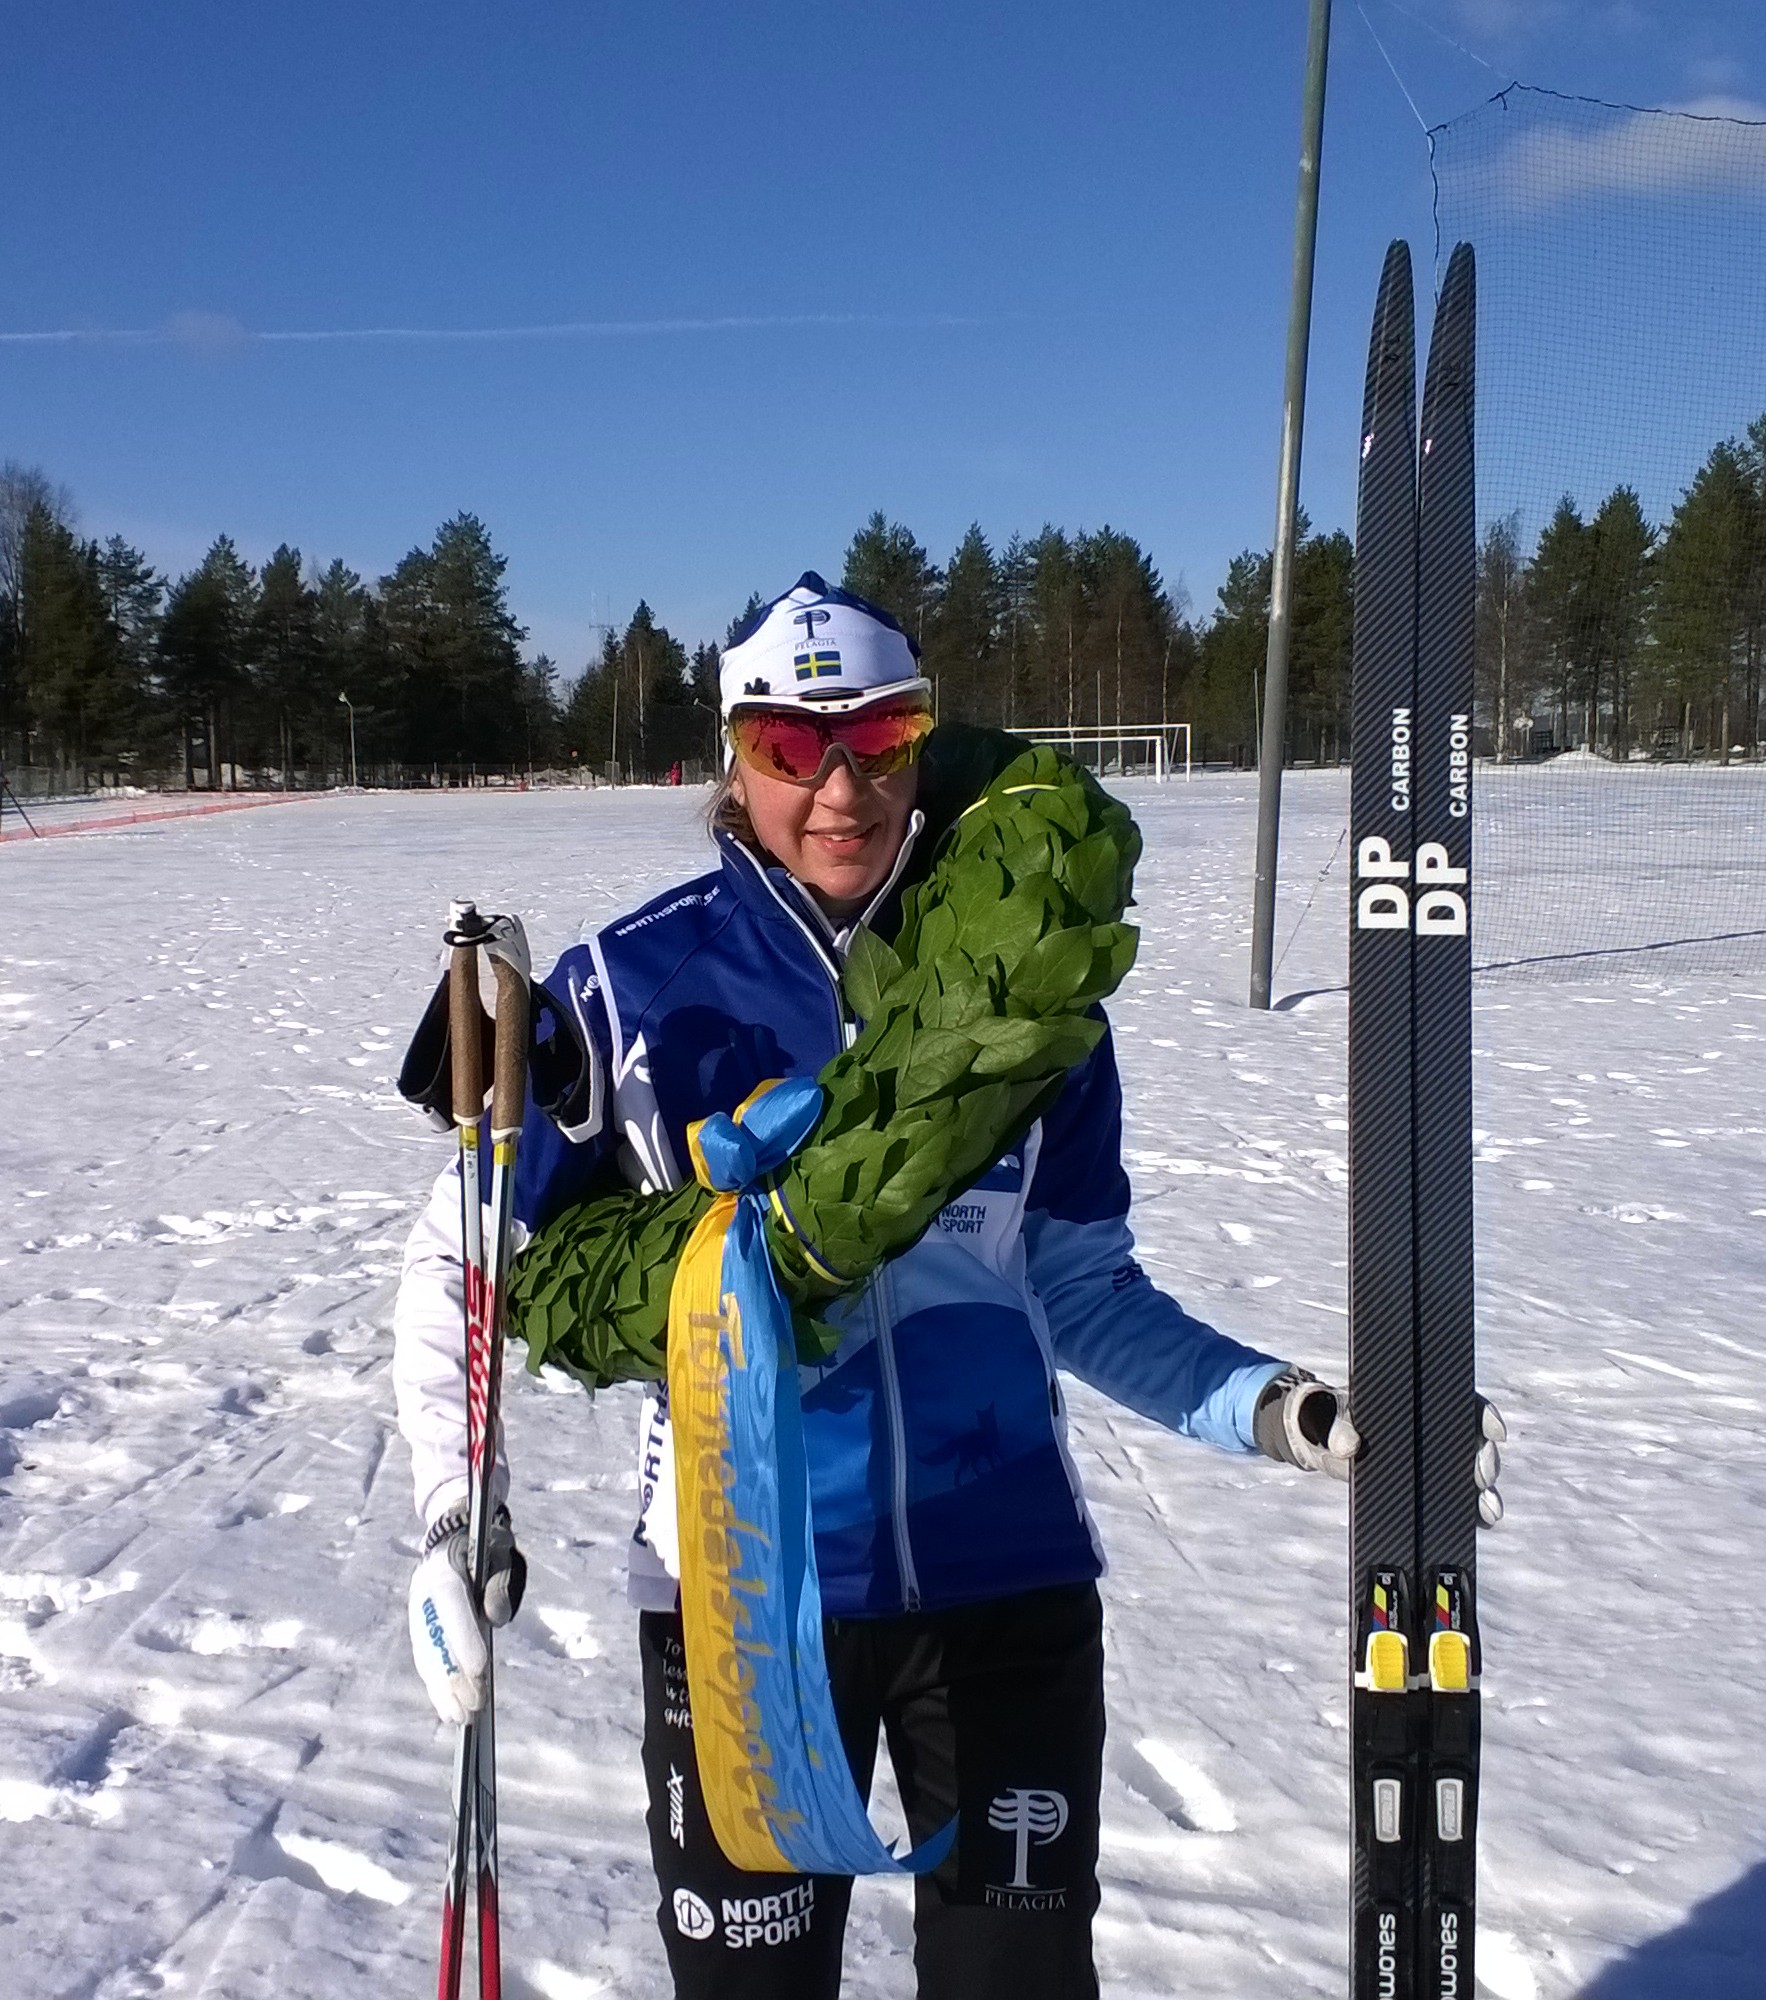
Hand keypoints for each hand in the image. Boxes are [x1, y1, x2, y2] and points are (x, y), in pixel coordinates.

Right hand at [407, 1504, 526, 1724]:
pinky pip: (426, 1659)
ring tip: (459, 1718)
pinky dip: (436, 1684)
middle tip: (473, 1710)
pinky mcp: (420, 1626)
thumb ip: (498, 1583)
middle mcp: (423, 1594)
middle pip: (435, 1641)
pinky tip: (447, 1707)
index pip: (452, 1606)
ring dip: (442, 1690)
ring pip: (427, 1656)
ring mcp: (418, 1612)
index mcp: (442, 1569)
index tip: (479, 1672)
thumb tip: (496, 1620)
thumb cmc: (482, 1542)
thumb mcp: (498, 1551)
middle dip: (453, 1678)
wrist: (452, 1531)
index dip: (463, 1639)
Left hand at [1257, 1369, 1508, 1526]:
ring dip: (1486, 1492)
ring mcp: (1437, 1459)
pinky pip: (1460, 1499)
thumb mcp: (1334, 1422)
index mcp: (1421, 1403)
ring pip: (1472, 1472)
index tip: (1497, 1431)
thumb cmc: (1336, 1421)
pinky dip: (1473, 1512)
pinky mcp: (1431, 1487)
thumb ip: (1339, 1431)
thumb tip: (1348, 1445)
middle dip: (1486, 1459)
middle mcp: (1436, 1429)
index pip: (1463, 1403)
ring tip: (1488, 1511)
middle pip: (1475, 1441)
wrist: (1328, 1446)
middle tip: (1481, 1477)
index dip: (1485, 1415)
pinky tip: (1482, 1523)